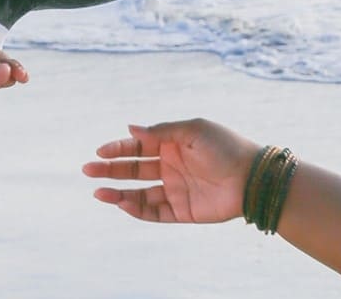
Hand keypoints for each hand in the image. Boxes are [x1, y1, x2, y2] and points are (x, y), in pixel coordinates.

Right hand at [82, 119, 260, 223]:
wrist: (252, 178)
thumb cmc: (226, 147)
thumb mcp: (193, 130)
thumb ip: (161, 132)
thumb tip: (131, 128)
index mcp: (173, 144)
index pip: (139, 146)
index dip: (119, 149)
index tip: (100, 152)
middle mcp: (171, 167)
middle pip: (133, 169)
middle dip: (110, 170)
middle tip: (88, 170)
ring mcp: (175, 189)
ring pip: (139, 193)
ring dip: (118, 193)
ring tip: (99, 192)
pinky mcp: (182, 211)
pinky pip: (154, 212)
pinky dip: (137, 210)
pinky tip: (123, 204)